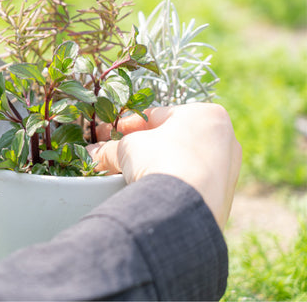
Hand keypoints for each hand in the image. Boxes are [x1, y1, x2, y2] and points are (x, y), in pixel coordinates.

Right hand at [87, 103, 241, 230]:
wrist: (185, 207)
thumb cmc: (161, 161)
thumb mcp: (128, 148)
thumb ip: (110, 149)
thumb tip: (92, 154)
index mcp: (205, 114)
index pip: (157, 115)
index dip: (128, 125)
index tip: (109, 134)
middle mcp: (224, 137)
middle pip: (172, 138)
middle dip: (144, 147)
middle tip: (119, 156)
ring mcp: (229, 168)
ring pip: (184, 161)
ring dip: (158, 166)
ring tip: (132, 177)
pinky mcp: (225, 196)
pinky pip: (192, 183)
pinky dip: (173, 185)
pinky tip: (153, 193)